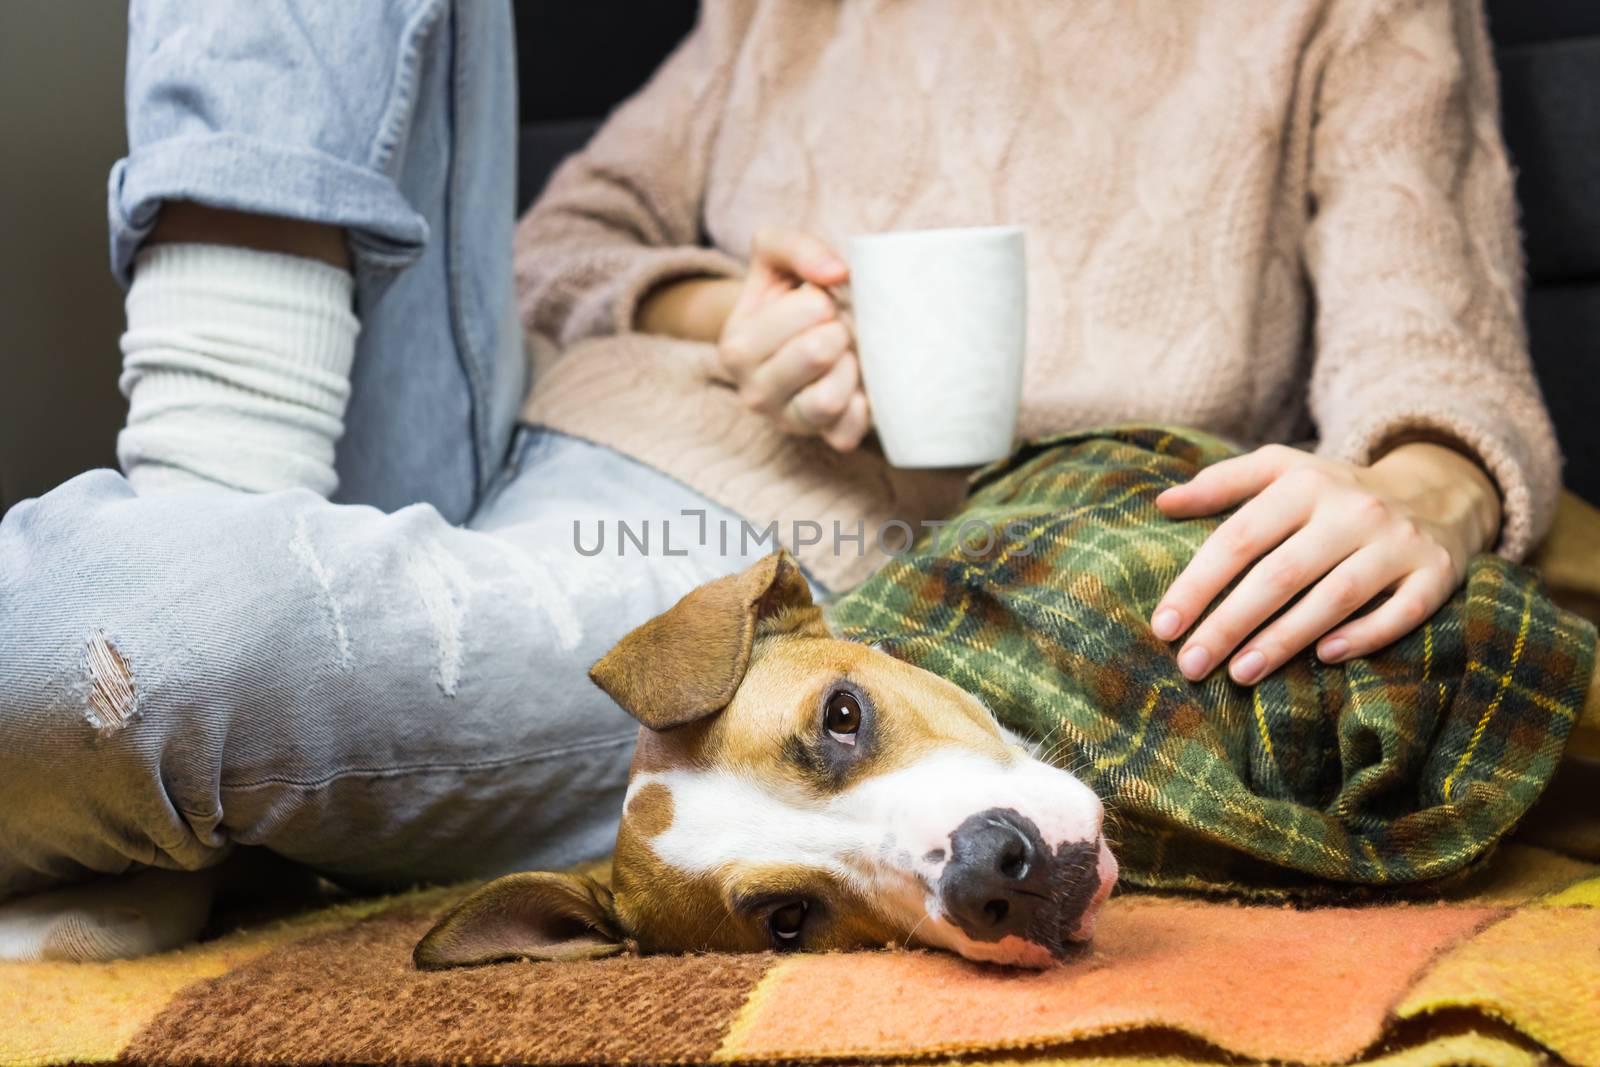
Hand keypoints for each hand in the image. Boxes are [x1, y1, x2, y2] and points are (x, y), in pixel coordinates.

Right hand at [714, 228, 870, 451]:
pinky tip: (857, 384)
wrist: (792, 341)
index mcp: (736, 346)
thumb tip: (837, 273)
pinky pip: (849, 432)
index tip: (814, 306)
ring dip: (851, 367)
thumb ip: (797, 248)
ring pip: (830, 398)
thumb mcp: (775, 258)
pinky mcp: (825, 440)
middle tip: (834, 330)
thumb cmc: (787, 297)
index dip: (824, 300)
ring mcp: (788, 421)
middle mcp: (753, 392)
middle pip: (820, 351)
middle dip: (839, 330)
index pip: (810, 309)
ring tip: (845, 356)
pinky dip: (864, 405)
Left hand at [1149, 442, 1501, 684]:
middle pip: (1281, 574)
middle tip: (1191, 665)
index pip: (1239, 538)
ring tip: (1239, 674)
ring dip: (1285, 639)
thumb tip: (1162, 503)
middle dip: (1230, 624)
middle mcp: (1354, 510)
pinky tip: (1324, 659)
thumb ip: (1221, 483)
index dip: (1198, 584)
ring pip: (1336, 597)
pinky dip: (1364, 636)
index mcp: (1305, 484)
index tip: (1163, 626)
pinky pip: (1401, 612)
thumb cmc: (1334, 492)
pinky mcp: (1437, 573)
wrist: (1436, 491)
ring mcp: (1399, 542)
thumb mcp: (1280, 470)